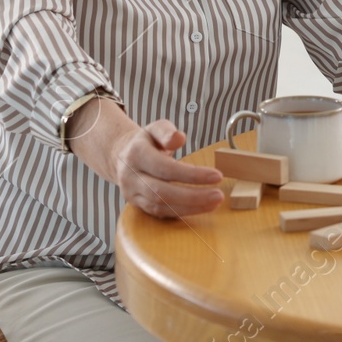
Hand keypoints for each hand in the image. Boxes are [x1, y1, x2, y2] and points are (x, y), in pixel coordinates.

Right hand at [109, 119, 224, 218]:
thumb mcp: (156, 128)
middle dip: (193, 196)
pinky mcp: (137, 205)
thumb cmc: (146, 141)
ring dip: (190, 207)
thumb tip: (179, 139)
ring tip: (214, 203)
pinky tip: (201, 208)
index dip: (191, 174)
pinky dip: (182, 212)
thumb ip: (167, 132)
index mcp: (136, 155)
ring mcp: (132, 193)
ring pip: (161, 206)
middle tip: (219, 195)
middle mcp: (131, 176)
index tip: (217, 176)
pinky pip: (160, 213)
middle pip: (162, 192)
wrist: (122, 156)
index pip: (165, 168)